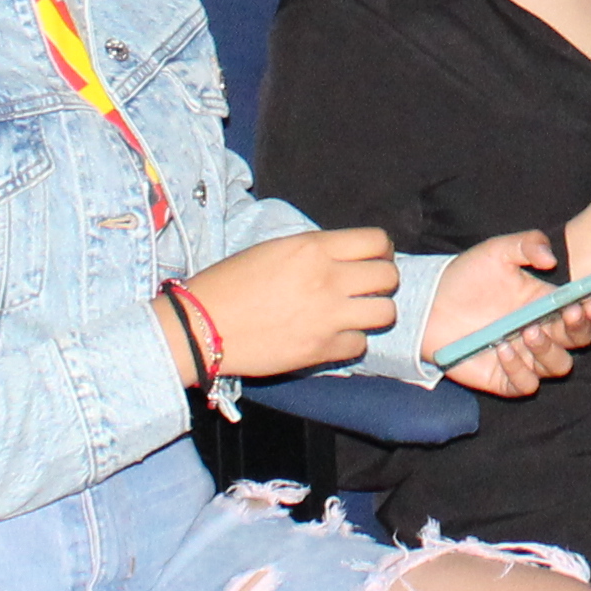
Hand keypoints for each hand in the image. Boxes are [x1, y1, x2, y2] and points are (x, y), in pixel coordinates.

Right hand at [180, 222, 401, 377]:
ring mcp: (328, 316)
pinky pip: (359, 345)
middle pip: (389, 276)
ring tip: (355, 314)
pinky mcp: (321, 349)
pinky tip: (332, 337)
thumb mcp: (273, 249)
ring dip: (373, 313)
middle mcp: (328, 279)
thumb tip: (344, 258)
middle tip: (367, 288)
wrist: (201, 326)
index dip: (381, 250)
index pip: (376, 241)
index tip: (375, 258)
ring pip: (385, 312)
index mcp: (314, 248)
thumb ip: (314, 251)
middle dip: (383, 281)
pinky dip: (349, 342)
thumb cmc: (229, 284)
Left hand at [426, 231, 590, 395]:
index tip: (589, 303)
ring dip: (548, 350)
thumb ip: (527, 244)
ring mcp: (526, 358)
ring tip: (527, 331)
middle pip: (580, 342)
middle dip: (579, 330)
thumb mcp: (497, 251)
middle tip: (566, 314)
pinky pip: (526, 384)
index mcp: (548, 304)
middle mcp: (543, 332)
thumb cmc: (467, 276)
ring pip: (558, 366)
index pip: (588, 313)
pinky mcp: (505, 378)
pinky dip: (520, 370)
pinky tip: (503, 349)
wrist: (431, 302)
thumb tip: (552, 259)